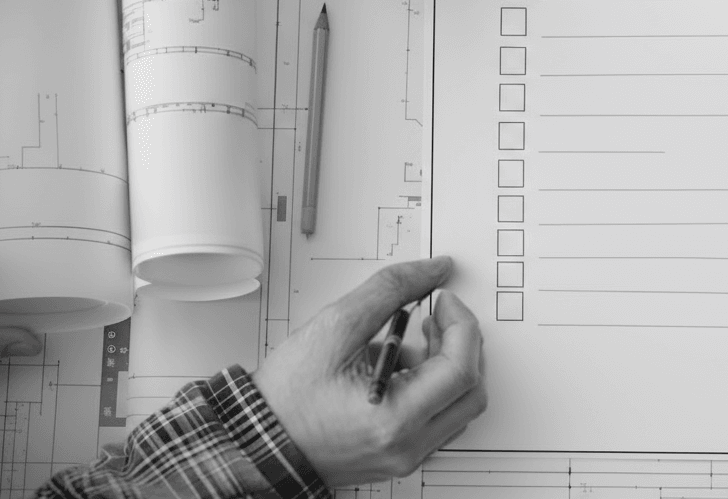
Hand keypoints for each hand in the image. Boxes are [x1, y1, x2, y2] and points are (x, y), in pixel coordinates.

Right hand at [252, 257, 484, 486]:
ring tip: (412, 340)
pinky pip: (438, 421)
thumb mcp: (336, 326)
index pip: (462, 368)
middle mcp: (407, 447)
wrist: (255, 440)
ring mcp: (405, 457)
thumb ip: (391, 290)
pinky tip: (401, 366)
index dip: (461, 324)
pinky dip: (433, 388)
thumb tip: (433, 271)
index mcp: (394, 420)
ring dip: (448, 366)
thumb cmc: (285, 395)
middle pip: (471, 391)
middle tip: (437, 316)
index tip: (444, 299)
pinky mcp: (399, 457)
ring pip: (459, 407)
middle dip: (462, 345)